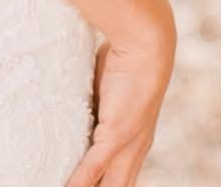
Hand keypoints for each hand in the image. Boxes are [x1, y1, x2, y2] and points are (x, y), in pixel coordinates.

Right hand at [64, 28, 174, 186]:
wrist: (145, 48)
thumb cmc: (127, 61)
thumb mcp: (107, 89)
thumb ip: (94, 102)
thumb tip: (76, 98)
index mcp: (135, 143)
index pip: (119, 177)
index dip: (104, 185)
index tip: (81, 184)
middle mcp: (134, 151)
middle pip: (117, 185)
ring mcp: (127, 146)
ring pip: (109, 185)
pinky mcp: (116, 136)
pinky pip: (95, 166)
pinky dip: (81, 180)